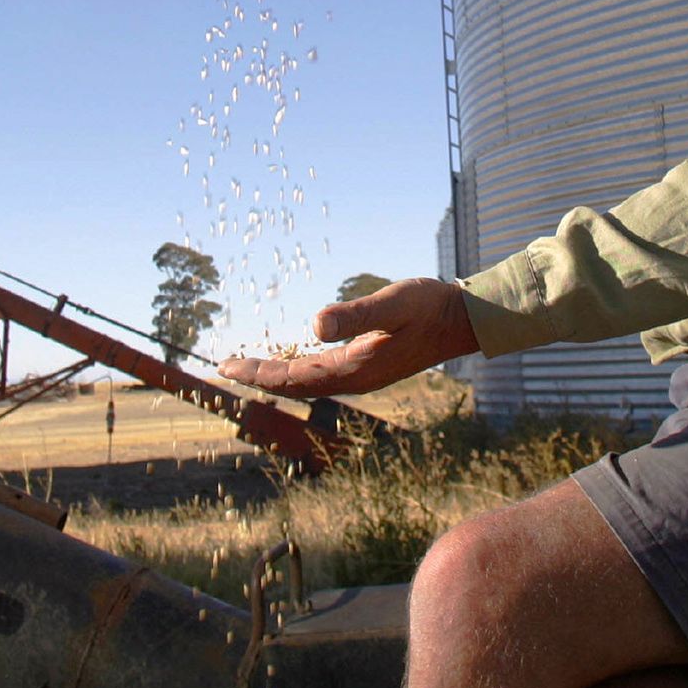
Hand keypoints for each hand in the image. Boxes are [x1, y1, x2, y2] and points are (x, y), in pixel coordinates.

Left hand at [219, 278, 478, 397]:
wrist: (462, 320)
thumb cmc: (429, 307)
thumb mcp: (392, 303)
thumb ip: (356, 315)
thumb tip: (314, 324)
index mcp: (355, 370)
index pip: (293, 378)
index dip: (258, 373)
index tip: (226, 367)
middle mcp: (355, 379)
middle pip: (295, 384)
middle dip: (259, 376)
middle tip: (225, 368)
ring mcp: (362, 375)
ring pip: (307, 381)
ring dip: (276, 375)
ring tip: (248, 368)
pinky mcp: (368, 366)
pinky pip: (322, 374)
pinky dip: (298, 369)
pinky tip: (290, 361)